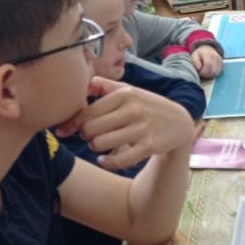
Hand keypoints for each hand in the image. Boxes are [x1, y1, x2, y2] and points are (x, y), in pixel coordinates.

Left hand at [55, 77, 195, 169]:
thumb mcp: (130, 91)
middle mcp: (133, 109)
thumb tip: (85, 82)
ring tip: (100, 144)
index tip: (64, 130)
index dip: (72, 123)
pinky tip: (104, 159)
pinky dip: (107, 162)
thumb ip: (106, 86)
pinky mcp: (149, 146)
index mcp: (125, 94)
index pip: (87, 112)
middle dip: (85, 135)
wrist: (180, 122)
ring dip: (96, 148)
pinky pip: (118, 160)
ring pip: (100, 144)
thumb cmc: (147, 106)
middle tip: (91, 136)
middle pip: (90, 129)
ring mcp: (142, 128)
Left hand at [191, 45, 222, 77]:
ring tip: (204, 72)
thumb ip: (195, 61)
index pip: (209, 65)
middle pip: (212, 71)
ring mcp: (220, 62)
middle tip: (201, 72)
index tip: (199, 72)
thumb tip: (199, 68)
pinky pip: (217, 73)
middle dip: (205, 74)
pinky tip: (208, 71)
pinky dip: (212, 74)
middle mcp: (216, 58)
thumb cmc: (200, 54)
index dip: (203, 71)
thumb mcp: (194, 55)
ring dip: (209, 75)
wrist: (209, 49)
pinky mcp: (222, 66)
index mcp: (209, 54)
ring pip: (215, 73)